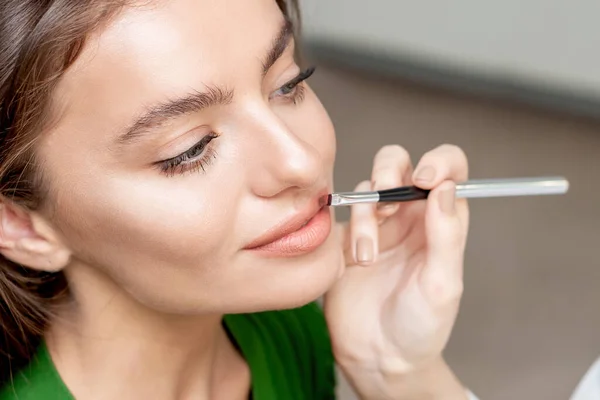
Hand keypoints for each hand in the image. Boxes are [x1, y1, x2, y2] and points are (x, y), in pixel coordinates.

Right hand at [324, 144, 468, 397]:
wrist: (378, 357)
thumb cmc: (420, 326)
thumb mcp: (443, 284)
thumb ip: (447, 234)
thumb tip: (446, 188)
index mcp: (440, 222)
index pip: (448, 171)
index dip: (438, 161)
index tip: (425, 178)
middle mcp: (409, 216)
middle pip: (399, 163)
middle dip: (390, 171)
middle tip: (388, 197)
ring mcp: (376, 225)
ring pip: (368, 186)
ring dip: (367, 215)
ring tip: (367, 257)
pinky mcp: (346, 237)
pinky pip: (343, 213)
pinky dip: (349, 229)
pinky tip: (354, 261)